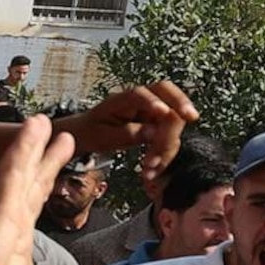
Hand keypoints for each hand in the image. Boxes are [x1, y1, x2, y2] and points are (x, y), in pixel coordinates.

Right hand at [0, 115, 70, 264]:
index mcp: (18, 240)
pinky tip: (35, 125)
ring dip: (36, 144)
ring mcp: (6, 212)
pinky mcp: (2, 206)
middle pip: (34, 183)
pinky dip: (25, 146)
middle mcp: (12, 221)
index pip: (34, 205)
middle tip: (64, 139)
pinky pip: (15, 170)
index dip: (43, 186)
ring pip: (24, 169)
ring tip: (46, 122)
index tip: (51, 171)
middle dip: (48, 160)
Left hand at [70, 79, 196, 167]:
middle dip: (176, 118)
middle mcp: (142, 100)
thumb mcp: (103, 136)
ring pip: (174, 120)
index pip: (143, 94)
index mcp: (123, 99)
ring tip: (150, 168)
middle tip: (176, 136)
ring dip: (167, 145)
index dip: (155, 101)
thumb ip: (128, 134)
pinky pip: (171, 136)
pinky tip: (152, 170)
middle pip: (170, 96)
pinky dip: (165, 153)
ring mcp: (153, 111)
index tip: (164, 112)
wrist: (89, 134)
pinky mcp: (159, 124)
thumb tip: (154, 133)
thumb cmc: (93, 131)